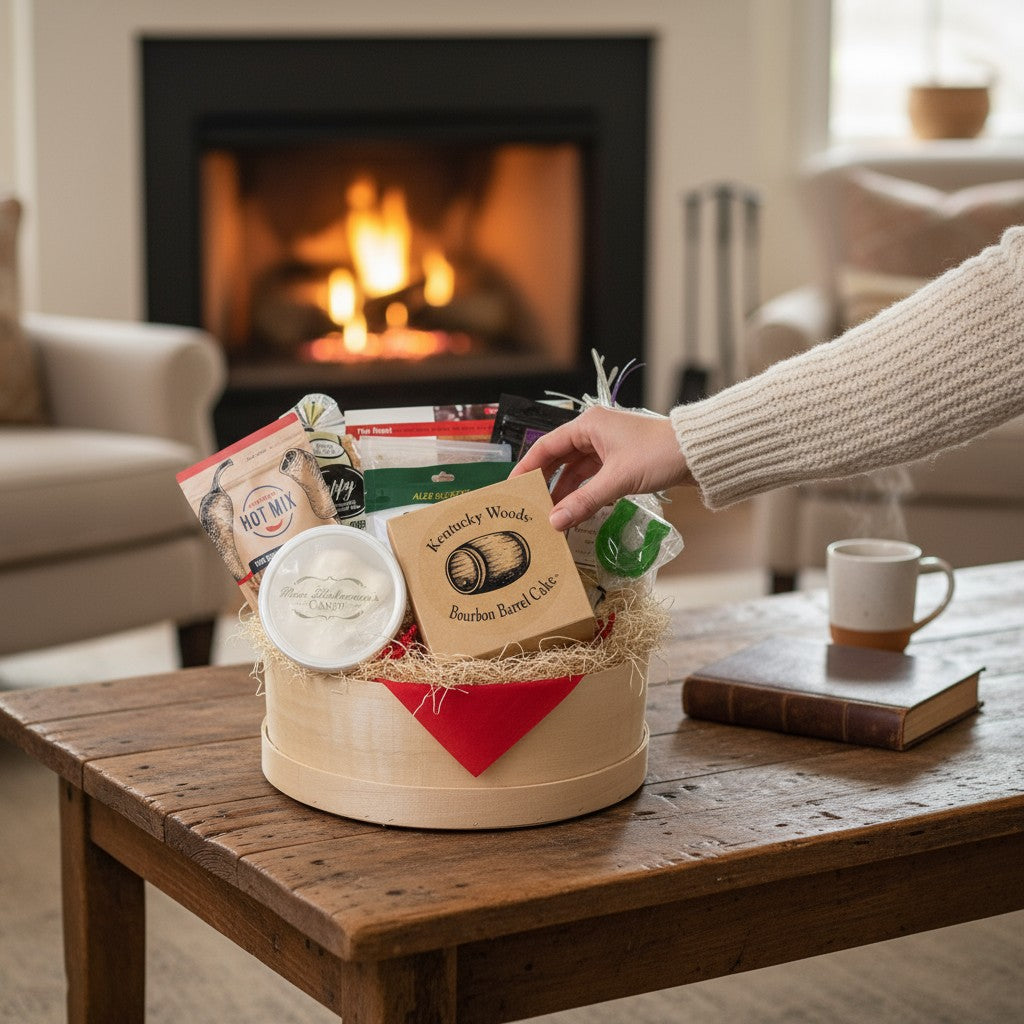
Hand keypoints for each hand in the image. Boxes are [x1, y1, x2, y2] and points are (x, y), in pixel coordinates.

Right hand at [509, 406, 692, 530]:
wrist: (697, 454)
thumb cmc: (658, 455)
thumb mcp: (617, 480)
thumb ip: (584, 501)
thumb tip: (554, 522)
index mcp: (589, 425)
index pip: (547, 445)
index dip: (528, 466)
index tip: (512, 486)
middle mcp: (594, 432)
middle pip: (559, 458)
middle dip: (545, 482)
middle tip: (529, 505)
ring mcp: (607, 447)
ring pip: (576, 470)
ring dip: (564, 491)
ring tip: (550, 514)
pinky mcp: (620, 461)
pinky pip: (592, 478)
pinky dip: (583, 493)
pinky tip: (574, 510)